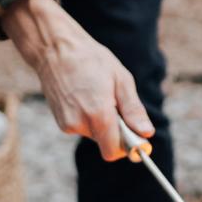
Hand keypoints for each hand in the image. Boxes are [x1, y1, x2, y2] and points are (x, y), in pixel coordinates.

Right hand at [0, 0, 152, 159]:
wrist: (55, 50)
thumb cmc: (91, 60)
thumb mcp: (121, 79)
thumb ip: (133, 110)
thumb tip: (146, 133)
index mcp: (98, 114)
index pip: (114, 151)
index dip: (128, 146)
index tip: (137, 135)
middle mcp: (80, 123)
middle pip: (106, 143)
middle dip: (117, 131)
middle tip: (117, 104)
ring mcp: (67, 124)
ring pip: (96, 135)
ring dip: (103, 123)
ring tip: (99, 95)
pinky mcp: (61, 122)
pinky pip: (84, 128)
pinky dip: (90, 118)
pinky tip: (86, 97)